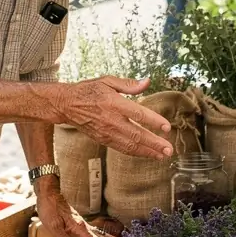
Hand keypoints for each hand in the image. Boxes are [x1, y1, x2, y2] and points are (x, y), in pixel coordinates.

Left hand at [35, 180, 117, 236]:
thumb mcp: (53, 225)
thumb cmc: (50, 206)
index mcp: (79, 226)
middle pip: (101, 236)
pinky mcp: (78, 221)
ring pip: (100, 233)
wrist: (49, 192)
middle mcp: (83, 224)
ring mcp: (82, 223)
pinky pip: (94, 230)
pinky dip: (102, 235)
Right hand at [58, 77, 173, 160]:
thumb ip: (129, 84)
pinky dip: (136, 152)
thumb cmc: (88, 90)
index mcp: (114, 103)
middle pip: (137, 134)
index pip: (138, 114)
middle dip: (154, 143)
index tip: (167, 127)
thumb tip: (147, 81)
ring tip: (162, 155)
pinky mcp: (103, 139)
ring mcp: (107, 132)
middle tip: (168, 149)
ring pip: (130, 145)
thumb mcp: (107, 81)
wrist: (67, 105)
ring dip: (147, 151)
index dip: (154, 121)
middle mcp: (111, 120)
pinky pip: (122, 148)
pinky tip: (147, 154)